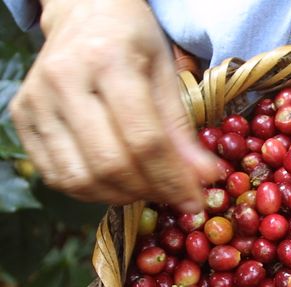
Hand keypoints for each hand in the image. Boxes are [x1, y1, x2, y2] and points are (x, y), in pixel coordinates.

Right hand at [9, 0, 219, 209]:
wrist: (82, 12)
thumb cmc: (131, 40)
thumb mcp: (166, 72)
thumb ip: (182, 129)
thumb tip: (206, 179)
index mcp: (108, 61)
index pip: (145, 140)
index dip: (173, 180)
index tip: (195, 202)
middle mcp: (63, 80)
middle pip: (111, 164)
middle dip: (149, 191)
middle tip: (173, 196)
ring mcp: (36, 100)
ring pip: (80, 178)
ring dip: (120, 196)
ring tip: (146, 187)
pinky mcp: (21, 117)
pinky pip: (57, 176)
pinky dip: (91, 191)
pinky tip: (115, 183)